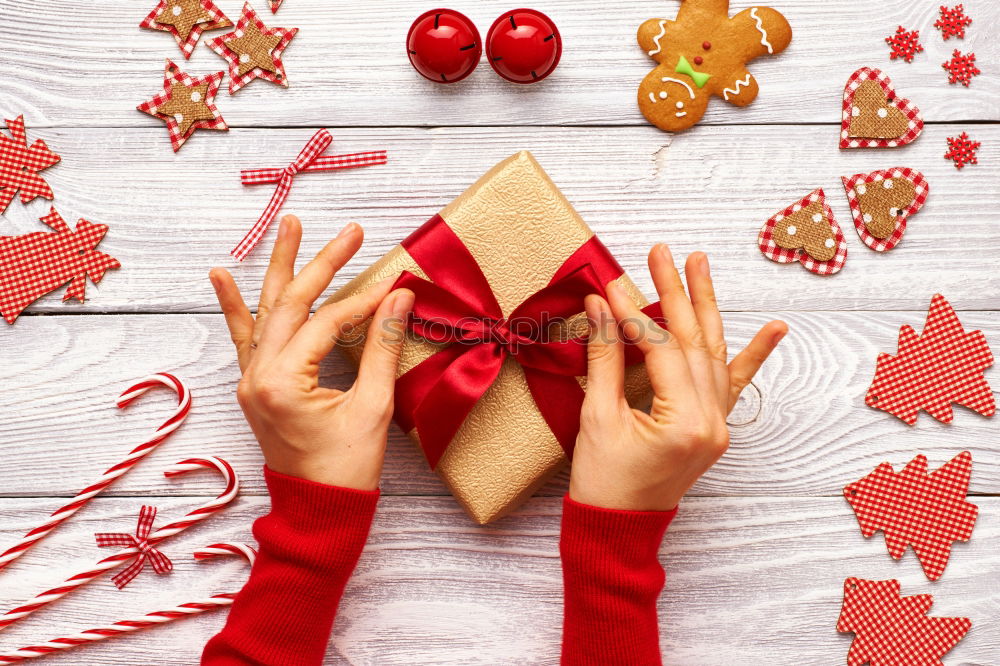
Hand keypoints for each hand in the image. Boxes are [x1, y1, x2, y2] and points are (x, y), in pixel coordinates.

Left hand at [209, 215, 413, 489]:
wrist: (318, 510)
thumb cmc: (347, 468)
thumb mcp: (373, 407)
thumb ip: (382, 346)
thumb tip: (400, 297)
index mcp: (282, 382)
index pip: (326, 323)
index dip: (363, 302)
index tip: (394, 287)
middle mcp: (257, 375)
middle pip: (291, 304)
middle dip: (322, 263)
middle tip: (351, 231)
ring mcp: (250, 380)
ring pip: (266, 311)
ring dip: (280, 268)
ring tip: (289, 227)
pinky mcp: (254, 386)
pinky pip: (244, 338)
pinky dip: (235, 306)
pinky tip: (220, 277)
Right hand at [570, 245, 786, 510]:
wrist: (618, 528)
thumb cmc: (603, 482)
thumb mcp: (597, 418)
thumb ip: (605, 359)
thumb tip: (601, 307)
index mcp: (685, 423)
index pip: (662, 349)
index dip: (634, 313)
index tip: (612, 283)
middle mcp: (712, 422)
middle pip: (693, 342)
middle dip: (675, 293)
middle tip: (660, 253)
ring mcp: (718, 425)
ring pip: (714, 353)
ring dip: (705, 307)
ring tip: (698, 265)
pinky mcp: (714, 428)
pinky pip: (734, 384)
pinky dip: (754, 354)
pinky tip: (775, 328)